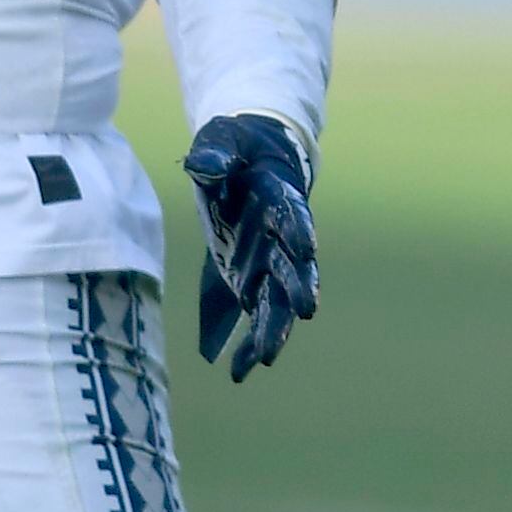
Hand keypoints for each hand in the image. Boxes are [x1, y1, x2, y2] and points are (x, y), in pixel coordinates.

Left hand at [181, 114, 317, 379]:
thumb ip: (215, 155)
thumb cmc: (235, 146)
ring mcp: (270, 263)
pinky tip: (240, 371)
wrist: (247, 161)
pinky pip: (258, 316)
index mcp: (279, 198)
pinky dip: (250, 343)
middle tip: (306, 309)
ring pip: (280, 302)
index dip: (299, 231)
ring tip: (265, 357)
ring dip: (275, 328)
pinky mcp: (254, 280)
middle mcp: (281, 237)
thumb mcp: (222, 140)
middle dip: (300, 288)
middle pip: (296, 267)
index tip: (306, 248)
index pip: (293, 216)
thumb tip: (205, 166)